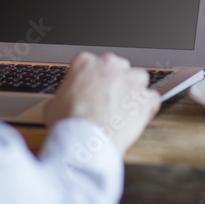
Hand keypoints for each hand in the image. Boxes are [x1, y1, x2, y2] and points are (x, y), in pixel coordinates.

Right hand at [44, 52, 159, 154]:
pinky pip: (151, 98)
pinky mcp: (145, 98)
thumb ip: (62, 97)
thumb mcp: (52, 105)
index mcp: (85, 63)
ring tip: (125, 108)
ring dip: (133, 90)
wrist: (85, 141)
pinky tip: (138, 117)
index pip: (92, 63)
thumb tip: (60, 103)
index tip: (93, 89)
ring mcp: (130, 80)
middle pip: (117, 67)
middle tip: (108, 100)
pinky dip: (147, 107)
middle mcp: (109, 66)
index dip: (93, 79)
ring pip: (138, 78)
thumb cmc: (68, 124)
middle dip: (114, 81)